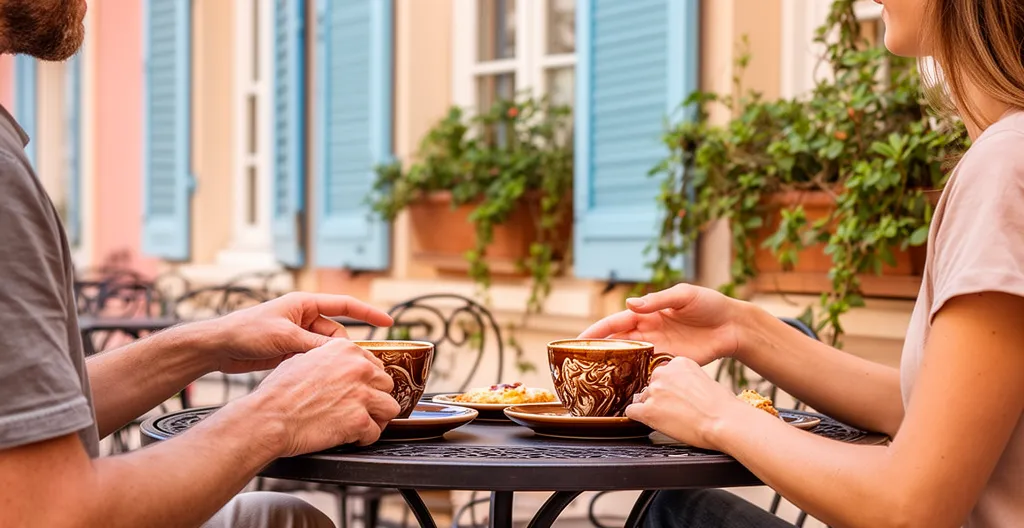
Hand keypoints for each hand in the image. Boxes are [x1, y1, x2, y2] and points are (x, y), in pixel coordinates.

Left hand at [205, 292, 393, 373]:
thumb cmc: (247, 332)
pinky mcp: (290, 351)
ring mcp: (297, 335)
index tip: (389, 322)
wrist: (219, 347)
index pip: (346, 305)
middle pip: (337, 333)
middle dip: (342, 349)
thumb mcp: (286, 337)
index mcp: (305, 303)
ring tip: (326, 374)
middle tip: (348, 367)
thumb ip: (316, 345)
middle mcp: (304, 317)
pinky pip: (313, 359)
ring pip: (326, 349)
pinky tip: (315, 378)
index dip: (369, 314)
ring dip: (327, 361)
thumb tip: (343, 354)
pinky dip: (317, 367)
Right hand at [248, 339, 401, 454]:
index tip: (361, 392)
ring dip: (377, 418)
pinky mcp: (360, 420)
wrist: (270, 417)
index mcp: (346, 350)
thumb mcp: (303, 359)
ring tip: (361, 425)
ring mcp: (362, 394)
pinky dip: (365, 438)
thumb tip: (337, 365)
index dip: (369, 382)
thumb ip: (328, 359)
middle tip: (359, 410)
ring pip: (390, 408)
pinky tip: (351, 438)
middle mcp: (359, 368)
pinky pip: (376, 432)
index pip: (376, 365)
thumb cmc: (279, 392)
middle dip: (375, 399)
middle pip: (387, 386)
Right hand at [578, 283, 742, 364]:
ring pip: (628, 359)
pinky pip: (647, 371)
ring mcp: (658, 348)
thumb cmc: (709, 304)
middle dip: (597, 352)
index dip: (596, 331)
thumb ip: (658, 301)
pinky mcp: (669, 363)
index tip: (577, 340)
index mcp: (647, 313)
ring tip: (593, 379)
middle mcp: (648, 331)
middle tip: (577, 364)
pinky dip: (634, 378)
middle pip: (617, 343)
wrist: (733, 326)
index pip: (615, 323)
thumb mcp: (684, 295)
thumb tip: (631, 303)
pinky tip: (622, 388)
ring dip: (612, 367)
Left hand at [626, 357, 749, 449]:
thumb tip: (678, 390)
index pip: (664, 374)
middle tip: (675, 409)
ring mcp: (654, 391)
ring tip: (671, 418)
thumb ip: (685, 380)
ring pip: (642, 398)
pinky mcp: (648, 410)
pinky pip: (632, 411)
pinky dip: (639, 417)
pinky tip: (653, 422)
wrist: (724, 421)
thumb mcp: (705, 380)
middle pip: (651, 385)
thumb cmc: (722, 405)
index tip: (678, 396)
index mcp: (678, 362)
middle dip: (660, 397)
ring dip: (652, 408)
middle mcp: (663, 373)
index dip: (670, 388)